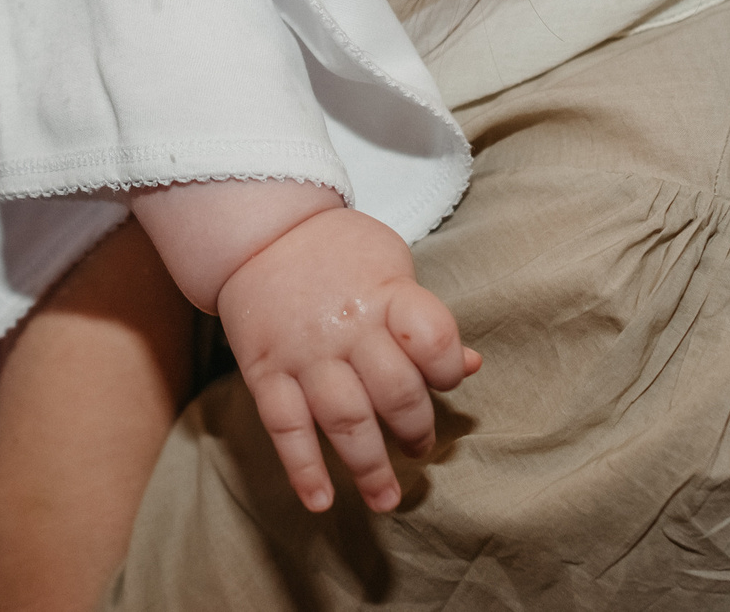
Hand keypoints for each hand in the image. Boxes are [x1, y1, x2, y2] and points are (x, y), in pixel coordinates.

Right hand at [215, 207, 479, 514]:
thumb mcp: (392, 268)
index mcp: (385, 295)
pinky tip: (321, 500)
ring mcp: (303, 353)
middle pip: (394, 392)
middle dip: (414, 430)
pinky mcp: (265, 371)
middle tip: (419, 448)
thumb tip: (470, 366)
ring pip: (344, 420)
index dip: (450, 368)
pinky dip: (303, 468)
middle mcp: (346, 327)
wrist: (259, 229)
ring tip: (386, 498)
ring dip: (368, 467)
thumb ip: (425, 320)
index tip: (447, 379)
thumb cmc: (337, 251)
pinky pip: (284, 427)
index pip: (434, 341)